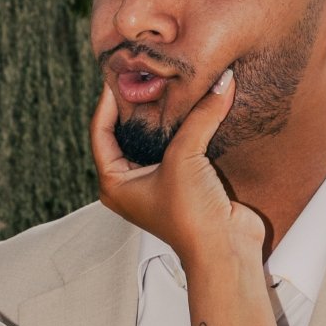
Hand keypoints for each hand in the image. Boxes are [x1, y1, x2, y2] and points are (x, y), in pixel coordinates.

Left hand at [91, 66, 263, 272]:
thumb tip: (222, 83)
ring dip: (165, 116)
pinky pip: (180, 147)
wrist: (225, 251)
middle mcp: (131, 183)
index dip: (108, 102)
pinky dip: (187, 128)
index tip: (118, 74)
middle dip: (137, 105)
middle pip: (126, 134)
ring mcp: (158, 183)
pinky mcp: (184, 183)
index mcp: (114, 183)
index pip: (100, 132)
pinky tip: (195, 105)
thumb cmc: (190, 216)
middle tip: (144, 74)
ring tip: (169, 84)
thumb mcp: (185, 158)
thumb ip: (199, 117)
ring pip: (155, 140)